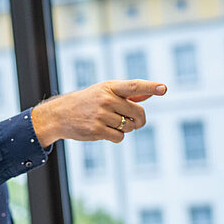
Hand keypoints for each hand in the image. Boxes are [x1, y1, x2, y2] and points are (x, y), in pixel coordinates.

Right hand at [31, 79, 166, 145]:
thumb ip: (128, 94)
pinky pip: (119, 137)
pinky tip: (105, 132)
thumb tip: (150, 94)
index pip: (134, 86)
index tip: (164, 88)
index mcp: (109, 87)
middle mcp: (106, 99)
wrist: (59, 115)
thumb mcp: (104, 92)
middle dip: (139, 119)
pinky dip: (116, 137)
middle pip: (137, 112)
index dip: (150, 87)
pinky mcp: (97, 130)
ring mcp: (101, 115)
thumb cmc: (86, 102)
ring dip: (125, 128)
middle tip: (133, 121)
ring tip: (110, 123)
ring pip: (129, 126)